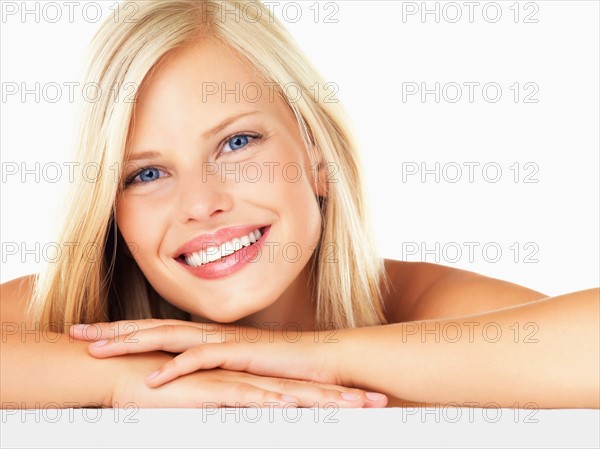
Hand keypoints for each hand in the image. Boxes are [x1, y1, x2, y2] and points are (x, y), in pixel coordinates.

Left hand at [71, 319, 383, 404]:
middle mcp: (212, 333)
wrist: (326, 359)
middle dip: (112, 330)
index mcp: (209, 335)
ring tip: (96, 351)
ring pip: (170, 338)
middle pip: (153, 327)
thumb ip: (215, 369)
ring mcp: (226, 342)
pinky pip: (204, 361)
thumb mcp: (241, 368)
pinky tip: (152, 379)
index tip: (93, 333)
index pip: (158, 328)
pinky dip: (177, 369)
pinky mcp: (244, 356)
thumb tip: (191, 376)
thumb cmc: (284, 366)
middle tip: (75, 332)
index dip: (124, 330)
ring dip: (132, 344)